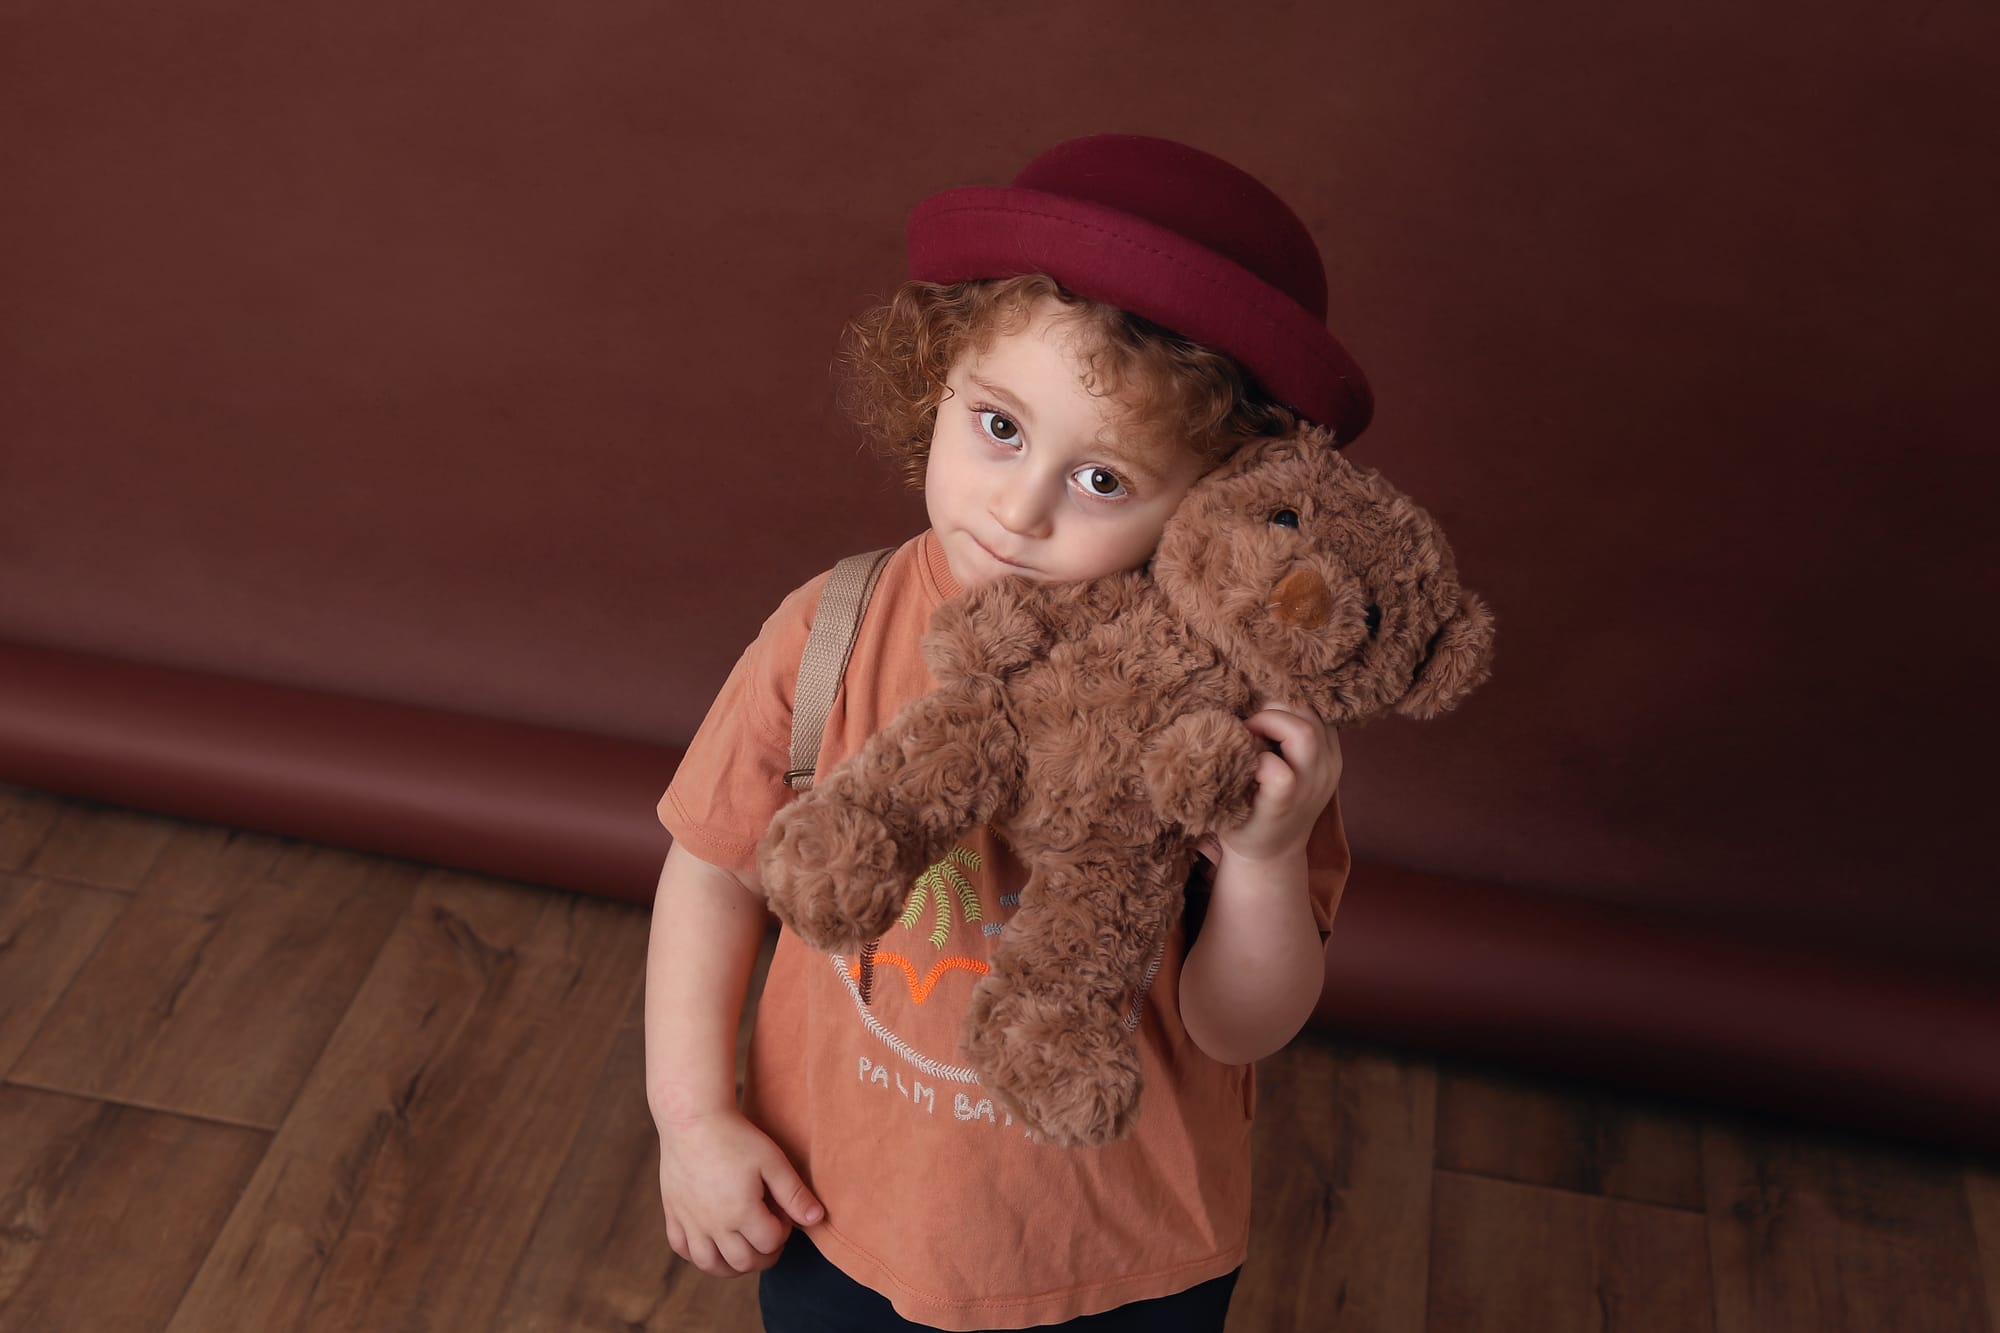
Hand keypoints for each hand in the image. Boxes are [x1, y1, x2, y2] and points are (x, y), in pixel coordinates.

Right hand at [657, 1108, 822, 1276]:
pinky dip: (698, 1254)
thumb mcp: (772, 1161)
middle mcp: (713, 1224)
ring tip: (744, 1248)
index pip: (770, 1243)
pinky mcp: (673, 1212)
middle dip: (764, 1255)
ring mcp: (690, 1221)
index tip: (782, 1213)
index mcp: (741, 1212)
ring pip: (710, 1264)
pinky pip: (682, 1249)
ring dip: (732, 1265)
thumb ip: (794, 1194)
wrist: (692, 1118)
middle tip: (770, 1236)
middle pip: (743, 1262)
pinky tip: (712, 1242)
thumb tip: (816, 1219)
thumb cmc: (735, 1136)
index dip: (783, 1232)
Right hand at [1210, 704, 1341, 864]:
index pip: (1280, 773)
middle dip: (1269, 717)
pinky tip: (1281, 727)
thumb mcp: (1225, 812)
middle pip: (1303, 732)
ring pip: (1315, 719)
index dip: (1254, 751)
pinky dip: (1300, 715)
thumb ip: (1227, 777)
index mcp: (1283, 805)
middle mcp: (1312, 786)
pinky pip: (1323, 722)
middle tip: (1250, 728)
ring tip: (1265, 726)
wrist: (1277, 850)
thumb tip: (1228, 737)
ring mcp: (1330, 770)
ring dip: (1285, 712)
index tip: (1239, 752)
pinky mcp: (1336, 760)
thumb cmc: (1244, 828)